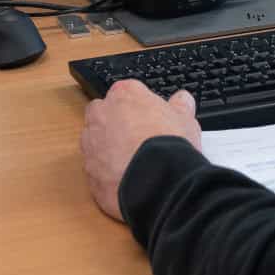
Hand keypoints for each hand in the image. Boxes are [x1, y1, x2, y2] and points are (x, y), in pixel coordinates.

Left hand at [81, 80, 201, 221]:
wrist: (158, 182)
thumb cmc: (170, 145)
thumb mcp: (185, 120)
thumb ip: (180, 106)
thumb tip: (183, 100)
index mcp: (124, 94)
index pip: (126, 93)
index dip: (138, 108)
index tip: (149, 120)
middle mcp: (101, 114)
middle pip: (102, 113)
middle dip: (114, 123)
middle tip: (136, 139)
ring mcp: (90, 143)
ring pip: (94, 141)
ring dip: (107, 149)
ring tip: (131, 163)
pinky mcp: (88, 171)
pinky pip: (95, 169)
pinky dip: (106, 174)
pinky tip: (125, 181)